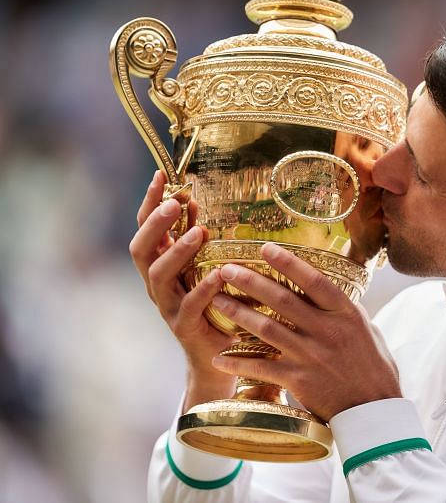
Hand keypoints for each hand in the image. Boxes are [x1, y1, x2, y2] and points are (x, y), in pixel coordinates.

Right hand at [129, 171, 235, 409]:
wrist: (214, 355)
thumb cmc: (211, 304)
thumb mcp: (201, 266)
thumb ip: (195, 237)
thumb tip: (195, 200)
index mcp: (158, 265)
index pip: (146, 228)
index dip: (150, 202)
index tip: (161, 175)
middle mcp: (156, 284)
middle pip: (141, 249)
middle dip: (154, 223)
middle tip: (175, 202)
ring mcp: (167, 306)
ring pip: (158, 276)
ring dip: (177, 251)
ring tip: (200, 232)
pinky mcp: (184, 326)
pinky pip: (190, 306)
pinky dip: (203, 289)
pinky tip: (218, 276)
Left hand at [210, 243, 400, 421]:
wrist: (373, 408)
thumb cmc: (373, 366)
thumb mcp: (366, 328)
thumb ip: (342, 309)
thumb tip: (323, 289)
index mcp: (345, 313)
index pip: (313, 280)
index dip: (288, 263)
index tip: (265, 248)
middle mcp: (326, 330)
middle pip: (282, 300)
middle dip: (250, 282)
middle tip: (226, 269)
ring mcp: (310, 355)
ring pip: (266, 329)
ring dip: (238, 314)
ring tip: (217, 301)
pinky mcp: (298, 380)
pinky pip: (262, 368)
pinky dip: (238, 363)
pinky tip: (219, 358)